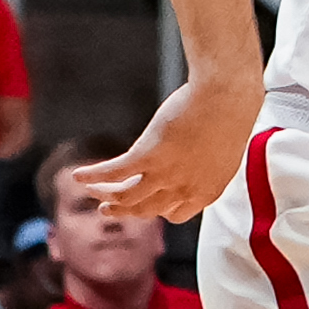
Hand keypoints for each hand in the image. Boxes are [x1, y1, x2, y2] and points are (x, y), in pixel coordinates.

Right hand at [76, 73, 259, 223]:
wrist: (227, 94)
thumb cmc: (231, 110)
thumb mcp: (224, 145)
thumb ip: (209, 161)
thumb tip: (199, 154)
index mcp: (207, 192)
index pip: (175, 214)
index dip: (158, 210)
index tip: (147, 202)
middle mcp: (184, 190)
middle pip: (146, 210)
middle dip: (124, 210)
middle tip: (107, 208)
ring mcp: (165, 175)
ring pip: (126, 196)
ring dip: (105, 196)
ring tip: (92, 192)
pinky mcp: (148, 155)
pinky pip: (114, 172)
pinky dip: (94, 176)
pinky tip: (78, 175)